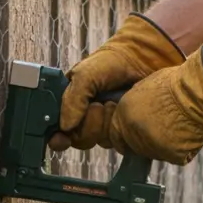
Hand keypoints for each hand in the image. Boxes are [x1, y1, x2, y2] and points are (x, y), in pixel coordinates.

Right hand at [50, 13, 184, 151]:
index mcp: (71, 104)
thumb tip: (65, 128)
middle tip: (97, 106)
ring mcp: (106, 125)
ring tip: (112, 103)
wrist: (144, 60)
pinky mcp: (125, 131)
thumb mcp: (85, 74)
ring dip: (104, 124)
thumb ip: (72, 99)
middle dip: (86, 126)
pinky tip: (122, 110)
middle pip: (78, 139)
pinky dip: (119, 128)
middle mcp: (87, 118)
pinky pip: (118, 142)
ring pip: (98, 141)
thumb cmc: (112, 62)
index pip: (59, 130)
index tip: (62, 138)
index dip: (58, 137)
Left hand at [104, 47, 202, 165]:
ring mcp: (152, 146)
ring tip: (177, 129)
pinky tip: (188, 135)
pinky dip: (181, 150)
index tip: (131, 136)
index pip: (116, 134)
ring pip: (154, 153)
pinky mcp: (171, 155)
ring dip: (162, 146)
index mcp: (125, 113)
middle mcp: (134, 132)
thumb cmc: (178, 83)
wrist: (198, 93)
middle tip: (161, 131)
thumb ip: (136, 104)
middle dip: (144, 142)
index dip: (124, 136)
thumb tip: (136, 112)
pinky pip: (174, 157)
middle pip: (134, 146)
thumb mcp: (146, 87)